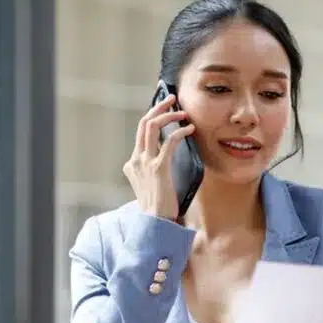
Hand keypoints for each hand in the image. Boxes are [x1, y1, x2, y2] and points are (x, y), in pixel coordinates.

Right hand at [122, 93, 194, 220]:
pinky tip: (190, 129)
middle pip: (144, 123)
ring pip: (152, 127)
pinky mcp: (157, 168)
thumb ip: (154, 168)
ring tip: (183, 112)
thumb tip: (167, 154)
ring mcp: (144, 163)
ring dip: (169, 115)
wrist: (155, 223)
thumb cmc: (158, 206)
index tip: (165, 106)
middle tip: (173, 99)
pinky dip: (180, 132)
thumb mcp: (151, 183)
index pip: (140, 131)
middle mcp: (135, 160)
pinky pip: (168, 142)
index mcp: (132, 163)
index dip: (152, 115)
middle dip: (159, 107)